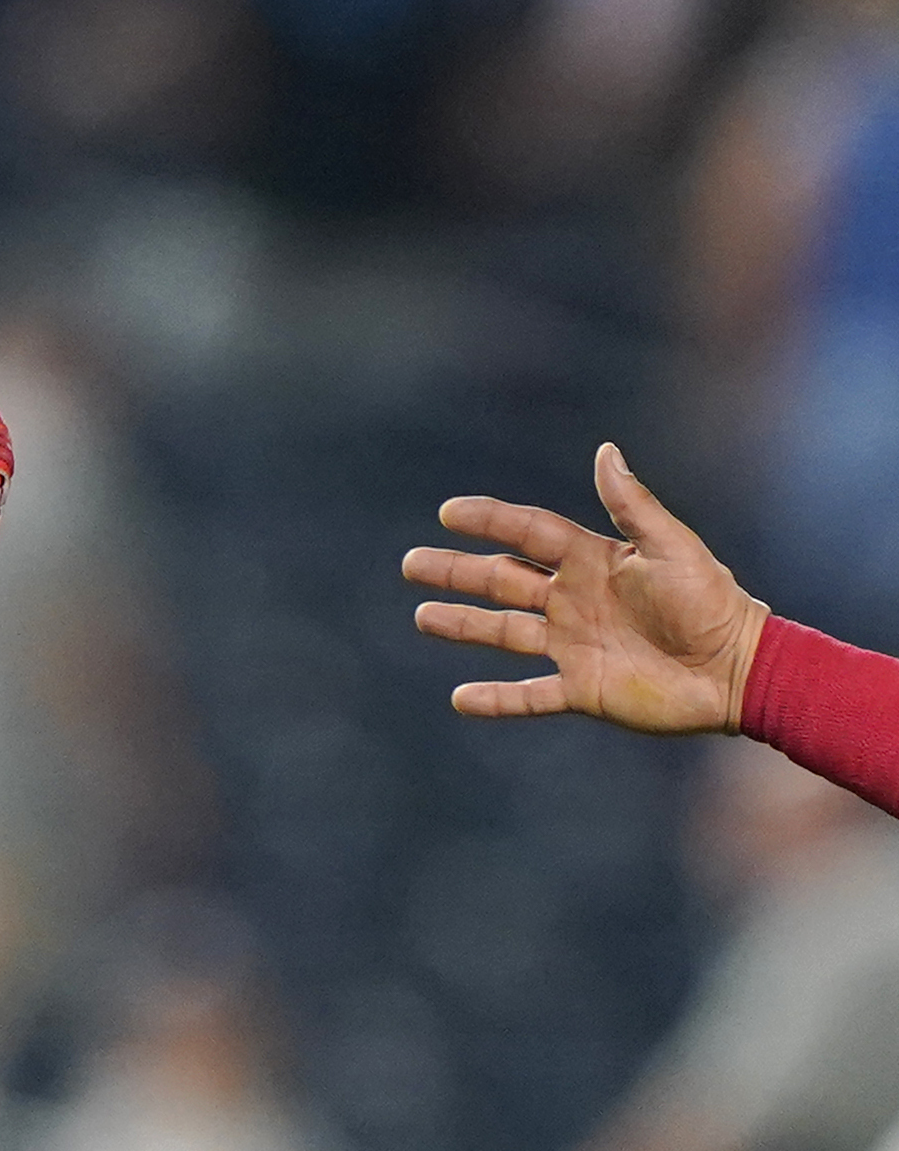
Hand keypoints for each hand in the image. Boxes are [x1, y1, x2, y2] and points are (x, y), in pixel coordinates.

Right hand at [403, 442, 768, 734]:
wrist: (739, 671)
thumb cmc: (711, 602)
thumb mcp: (671, 548)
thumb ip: (632, 505)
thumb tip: (604, 451)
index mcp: (592, 562)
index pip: (528, 534)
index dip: (489, 521)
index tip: (449, 512)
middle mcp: (573, 601)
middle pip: (501, 582)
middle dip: (456, 572)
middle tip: (411, 564)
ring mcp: (573, 646)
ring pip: (503, 633)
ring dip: (462, 625)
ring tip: (423, 618)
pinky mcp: (582, 690)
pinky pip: (529, 695)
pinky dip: (495, 699)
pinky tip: (460, 699)